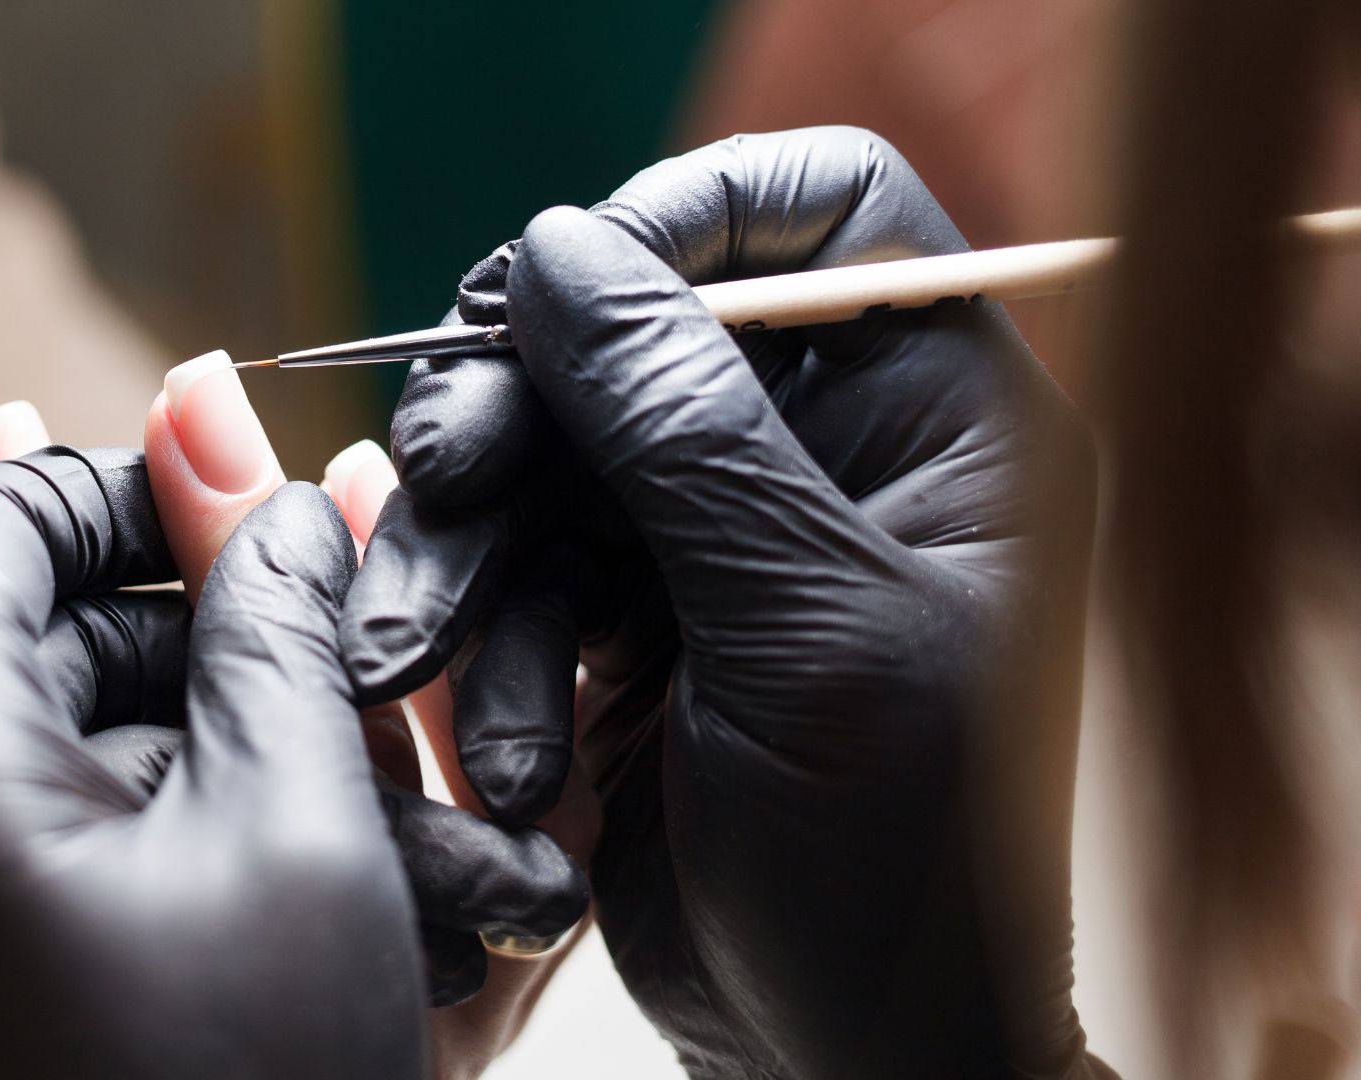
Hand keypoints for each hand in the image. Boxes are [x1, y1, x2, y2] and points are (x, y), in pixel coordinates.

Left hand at [0, 440, 580, 1077]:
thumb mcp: (297, 824)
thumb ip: (267, 606)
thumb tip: (233, 420)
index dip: (137, 488)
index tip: (270, 527)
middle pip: (7, 626)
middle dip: (180, 629)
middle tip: (336, 673)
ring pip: (20, 732)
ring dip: (175, 730)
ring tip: (331, 798)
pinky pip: (0, 830)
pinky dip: (126, 817)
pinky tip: (253, 864)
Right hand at [343, 128, 1102, 1077]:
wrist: (849, 1055)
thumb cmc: (898, 864)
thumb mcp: (806, 632)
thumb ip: (687, 433)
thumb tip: (563, 254)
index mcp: (942, 423)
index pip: (823, 217)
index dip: (685, 216)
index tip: (562, 286)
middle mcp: (832, 456)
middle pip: (641, 335)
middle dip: (523, 411)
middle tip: (445, 478)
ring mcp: (727, 536)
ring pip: (555, 455)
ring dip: (474, 555)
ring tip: (418, 659)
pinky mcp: (641, 617)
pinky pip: (527, 566)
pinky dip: (490, 642)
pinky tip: (506, 749)